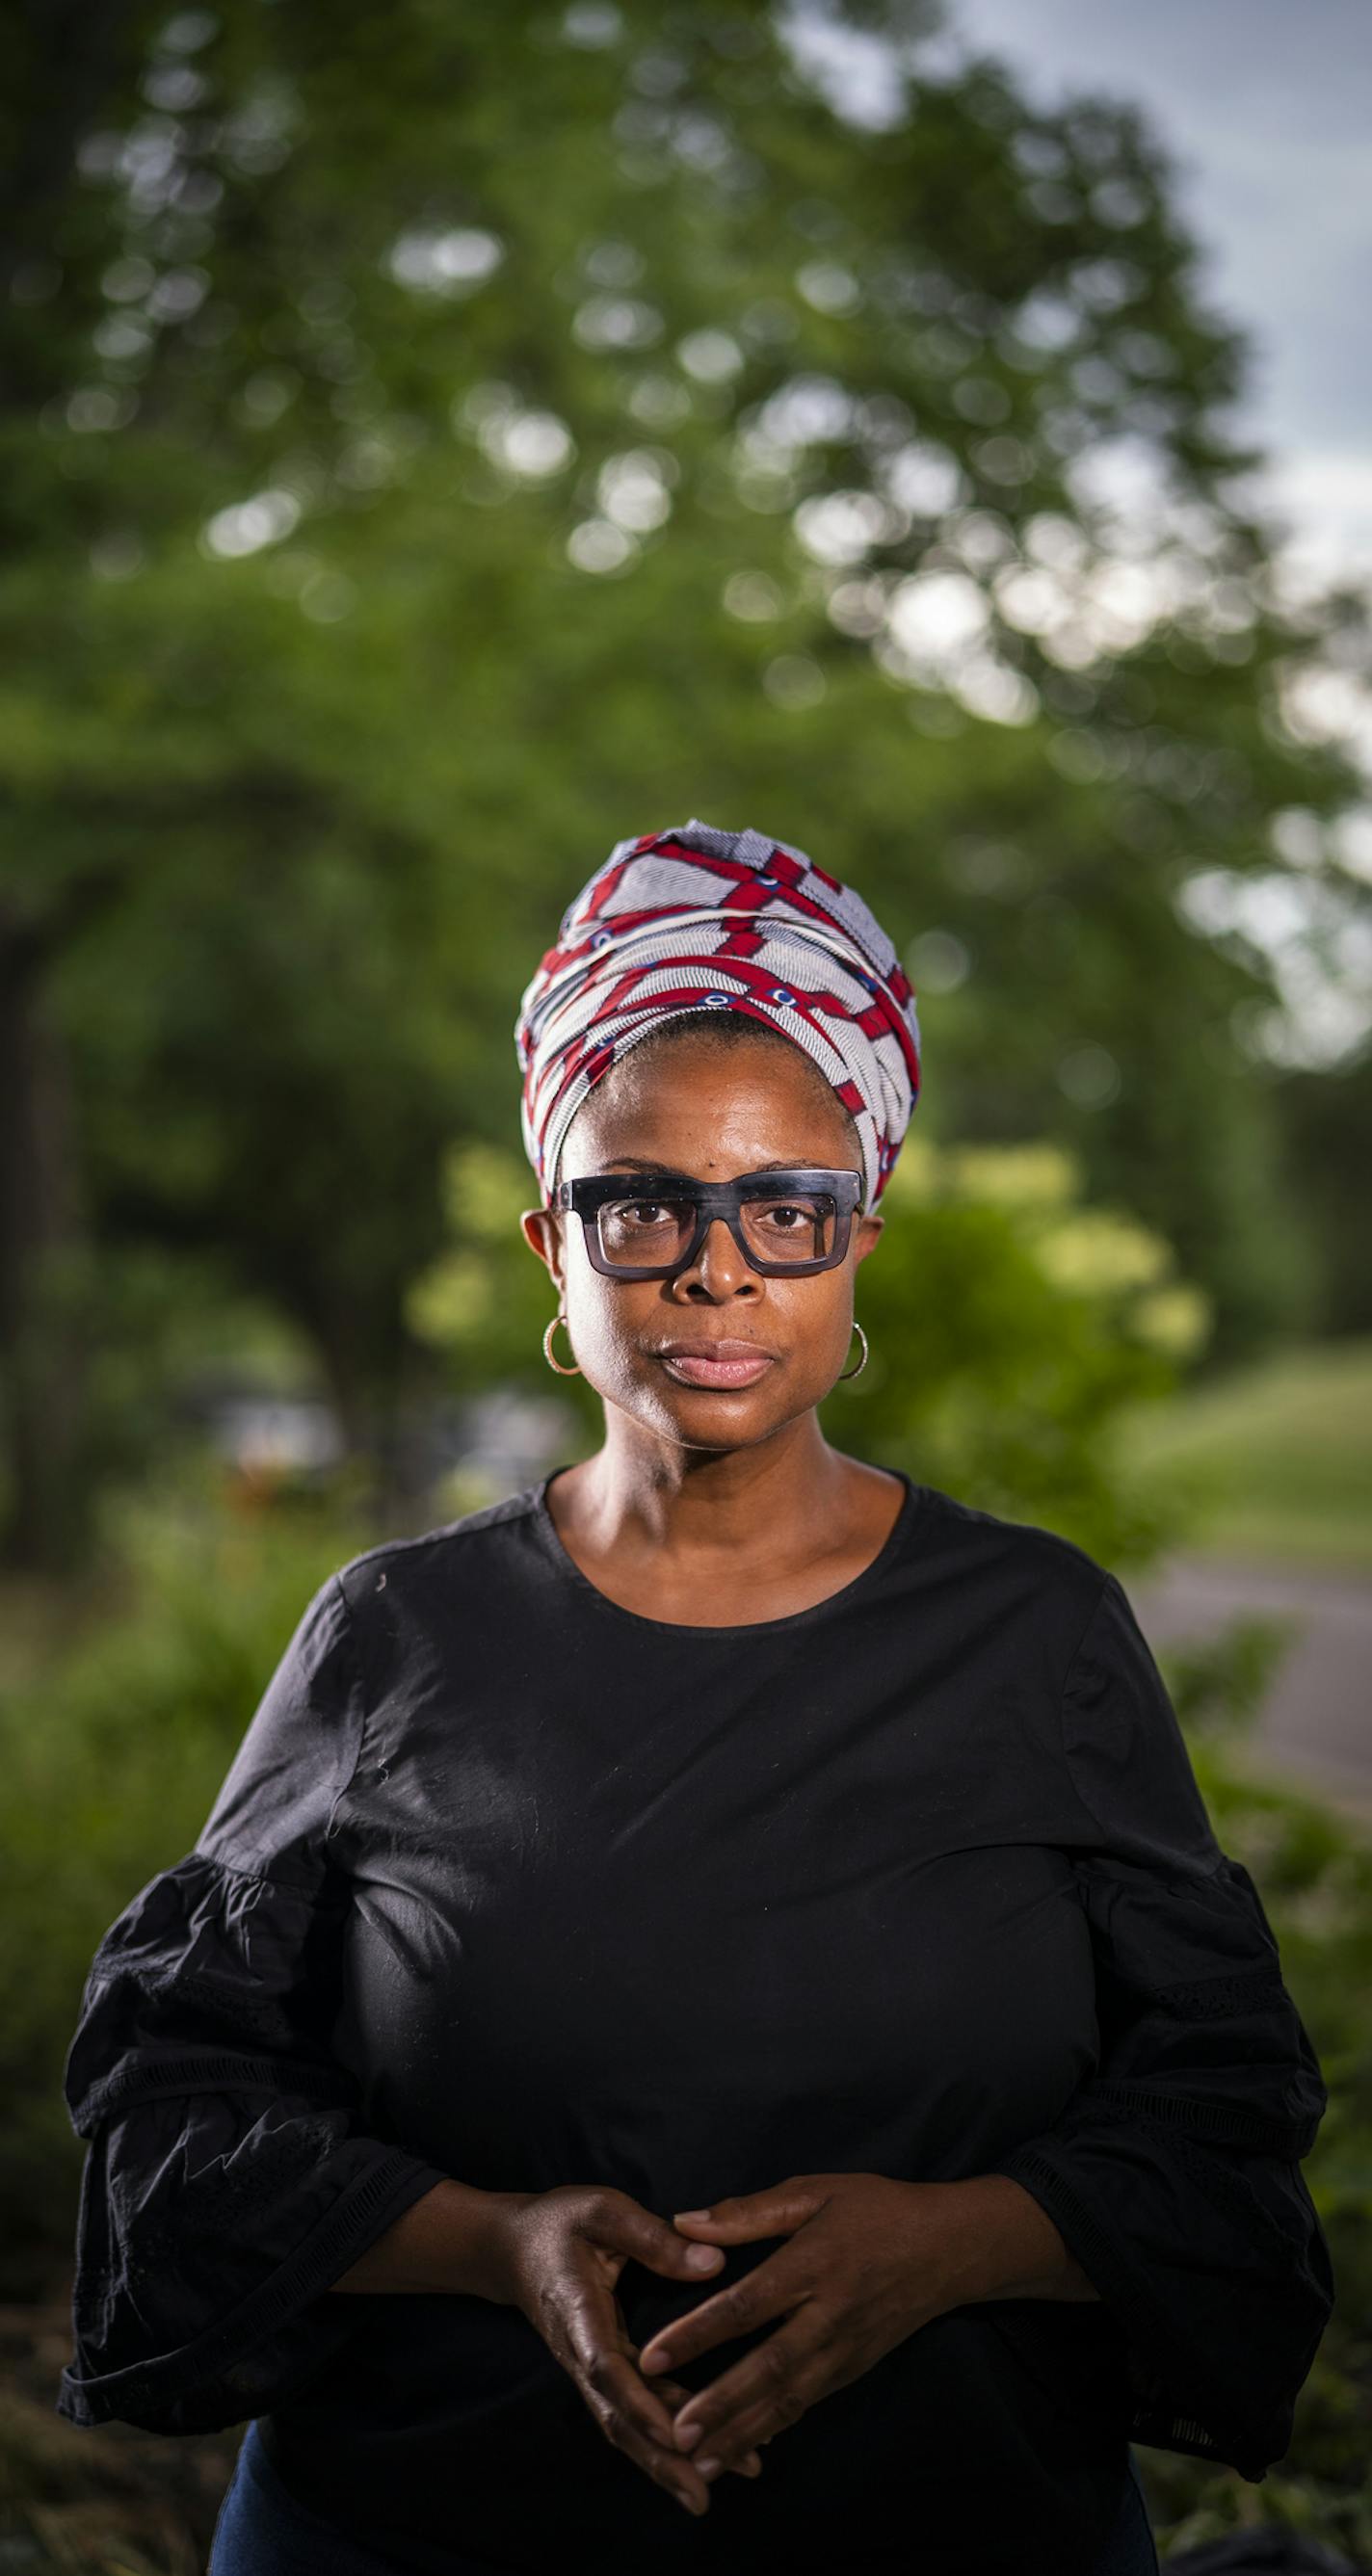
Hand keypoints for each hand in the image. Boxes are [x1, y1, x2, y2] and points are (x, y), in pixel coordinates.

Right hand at [491, 2185, 764, 2517]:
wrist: (509, 2249)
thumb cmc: (559, 2223)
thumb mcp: (601, 2210)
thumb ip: (652, 2237)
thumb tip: (714, 2264)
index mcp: (578, 2309)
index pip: (606, 2365)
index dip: (639, 2403)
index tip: (677, 2435)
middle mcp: (580, 2353)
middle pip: (616, 2417)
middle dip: (658, 2459)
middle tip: (702, 2497)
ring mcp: (586, 2370)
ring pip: (622, 2427)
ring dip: (661, 2464)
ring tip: (707, 2494)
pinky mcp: (599, 2375)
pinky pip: (628, 2416)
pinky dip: (658, 2444)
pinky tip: (699, 2458)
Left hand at [636, 2173, 964, 2480]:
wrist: (950, 2248)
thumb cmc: (877, 2210)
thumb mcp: (816, 2191)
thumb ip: (750, 2212)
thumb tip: (685, 2222)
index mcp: (813, 2264)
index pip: (746, 2305)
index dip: (697, 2334)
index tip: (651, 2358)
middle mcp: (828, 2315)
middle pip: (769, 2366)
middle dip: (720, 2404)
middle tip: (674, 2434)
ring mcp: (844, 2348)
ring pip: (789, 2398)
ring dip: (742, 2432)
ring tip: (698, 2461)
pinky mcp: (854, 2368)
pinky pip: (809, 2402)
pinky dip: (775, 2428)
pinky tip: (743, 2450)